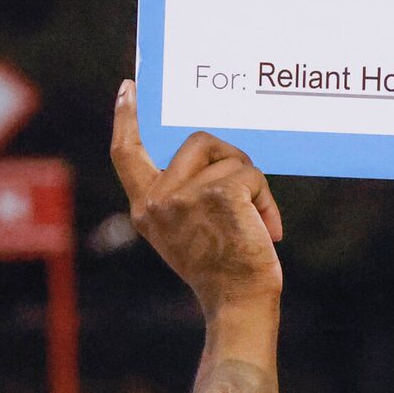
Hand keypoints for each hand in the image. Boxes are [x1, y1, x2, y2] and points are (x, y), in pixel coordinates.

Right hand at [107, 81, 282, 319]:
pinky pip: (251, 174)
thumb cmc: (221, 270)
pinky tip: (267, 230)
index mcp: (145, 208)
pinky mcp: (220, 192)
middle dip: (229, 158)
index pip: (126, 154)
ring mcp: (185, 195)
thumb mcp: (185, 231)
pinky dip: (266, 199)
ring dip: (252, 185)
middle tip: (246, 192)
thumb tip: (209, 155)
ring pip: (230, 158)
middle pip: (197, 142)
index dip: (126, 118)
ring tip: (256, 224)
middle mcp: (158, 200)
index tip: (129, 89)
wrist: (238, 304)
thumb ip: (182, 195)